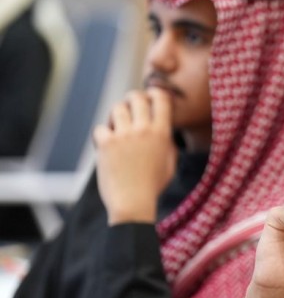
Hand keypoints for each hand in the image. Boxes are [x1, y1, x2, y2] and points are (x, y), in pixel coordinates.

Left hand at [93, 88, 176, 224]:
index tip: (151, 97)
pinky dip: (102, 135)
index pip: (160, 99)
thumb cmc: (153, 187)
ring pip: (117, 108)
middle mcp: (143, 130)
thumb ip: (169, 145)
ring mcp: (123, 136)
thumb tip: (165, 132)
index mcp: (162, 133)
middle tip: (130, 107)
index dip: (155, 93)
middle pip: (136, 97)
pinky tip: (106, 145)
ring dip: (116, 114)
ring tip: (116, 125)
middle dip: (133, 99)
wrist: (133, 203)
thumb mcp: (170, 164)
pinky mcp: (106, 145)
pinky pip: (100, 128)